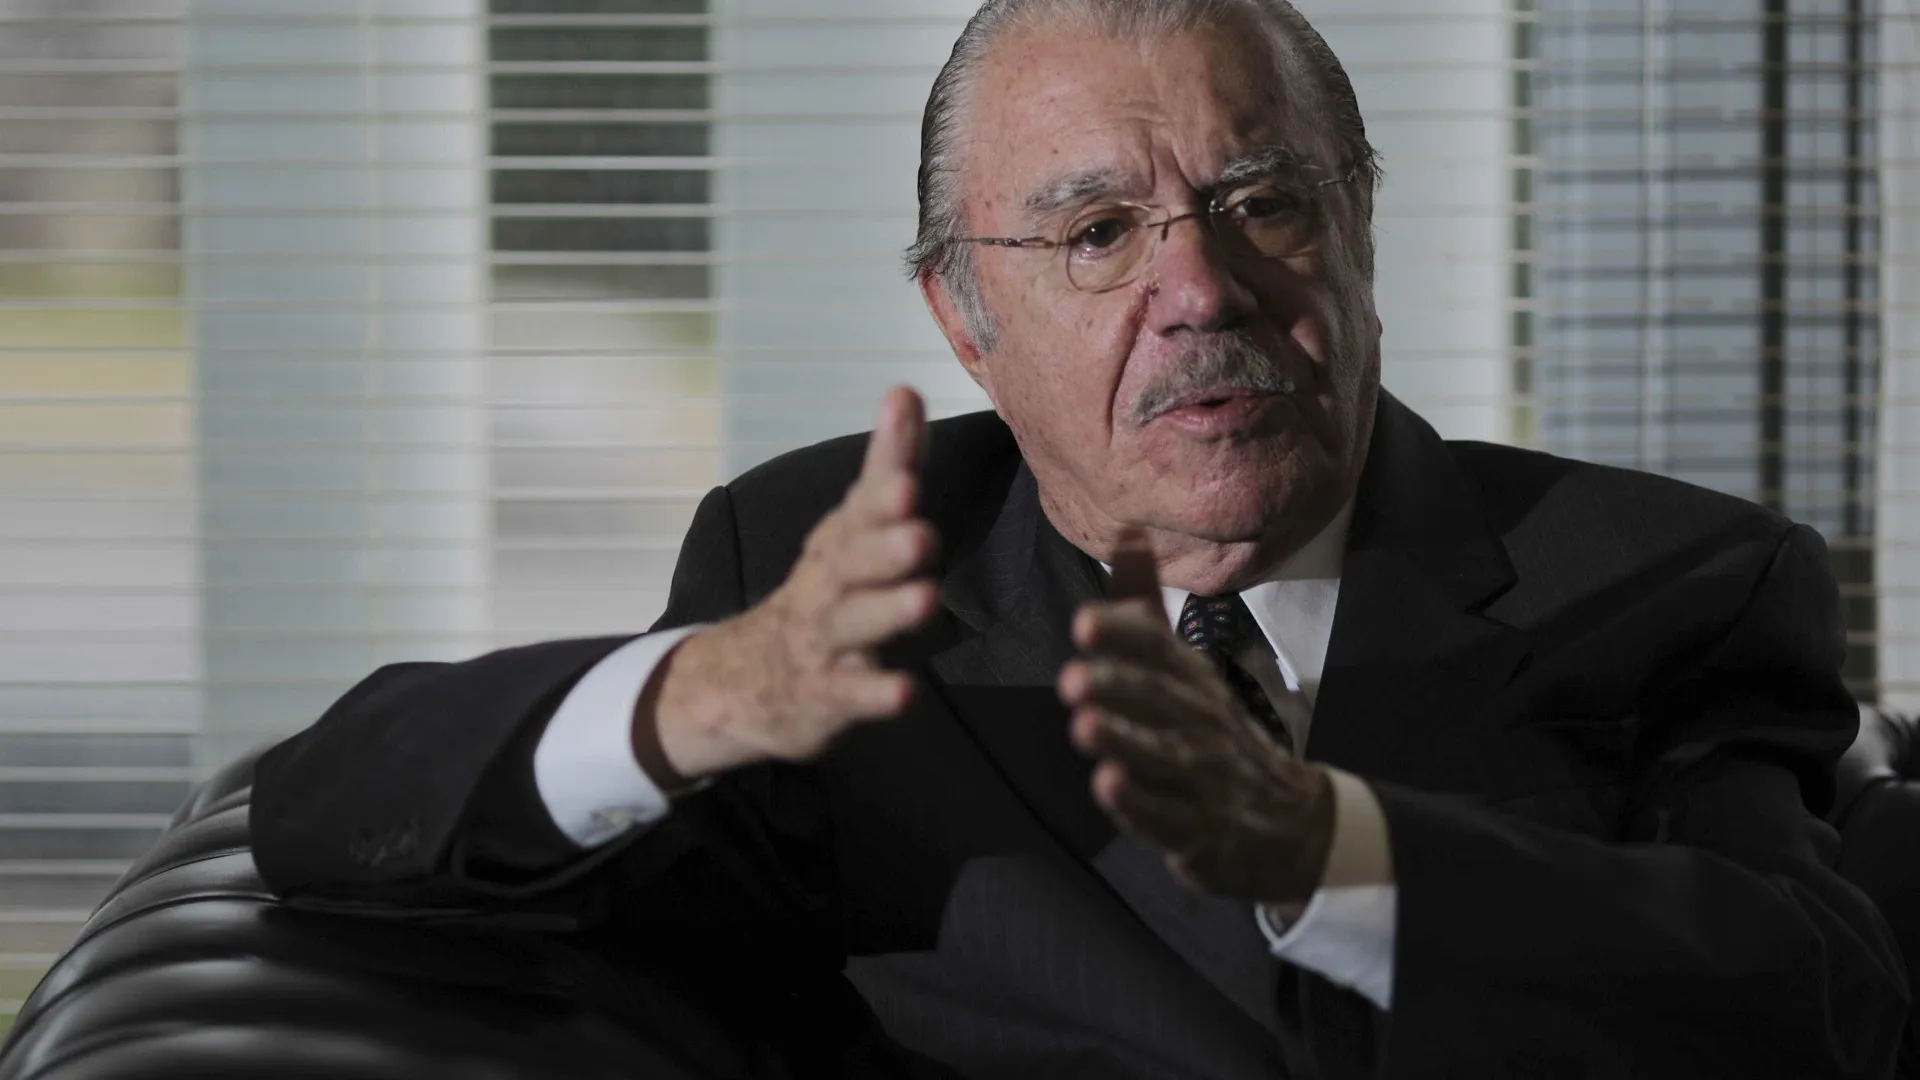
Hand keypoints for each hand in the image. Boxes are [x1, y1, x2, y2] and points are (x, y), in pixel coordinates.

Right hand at [641, 387, 940, 783]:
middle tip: (921, 532)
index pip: (864, 503)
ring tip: (926, 600)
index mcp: (842, 537)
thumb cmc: (827, 587)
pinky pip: (851, 693)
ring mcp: (825, 639)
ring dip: (888, 611)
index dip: (884, 487)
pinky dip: (875, 694)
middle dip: (886, 546)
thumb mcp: (855, 524)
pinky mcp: (828, 693)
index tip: (906, 474)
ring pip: (854, 623)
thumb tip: (904, 389)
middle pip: (854, 561)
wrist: (749, 675)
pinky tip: (905, 693)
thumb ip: (890, 463)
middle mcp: (830, 582)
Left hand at [1058, 533, 1335, 904]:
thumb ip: (1143, 608)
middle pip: (1160, 699)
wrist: (1287, 820)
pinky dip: (1140, 803)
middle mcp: (1199, 722)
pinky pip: (1169, 816)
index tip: (1084, 622)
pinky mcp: (1200, 829)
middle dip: (1117, 685)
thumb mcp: (1181, 668)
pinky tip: (1109, 787)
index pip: (1159, 648)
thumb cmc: (1211, 731)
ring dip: (1124, 739)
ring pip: (1163, 756)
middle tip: (1073, 676)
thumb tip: (1127, 530)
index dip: (1123, 634)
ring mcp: (1204, 777)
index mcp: (1189, 678)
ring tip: (1083, 725)